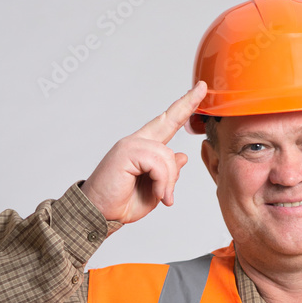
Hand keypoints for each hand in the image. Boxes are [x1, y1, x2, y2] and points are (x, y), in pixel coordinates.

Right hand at [80, 80, 207, 223]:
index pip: (167, 123)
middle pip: (167, 120)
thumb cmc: (122, 203)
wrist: (100, 214)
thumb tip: (182, 156)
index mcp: (144, 149)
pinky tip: (157, 194)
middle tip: (202, 88)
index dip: (183, 107)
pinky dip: (162, 182)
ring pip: (167, 155)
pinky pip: (158, 163)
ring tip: (162, 197)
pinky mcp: (126, 152)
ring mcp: (130, 145)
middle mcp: (137, 142)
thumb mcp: (155, 191)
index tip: (199, 90)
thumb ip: (168, 175)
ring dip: (169, 182)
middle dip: (186, 104)